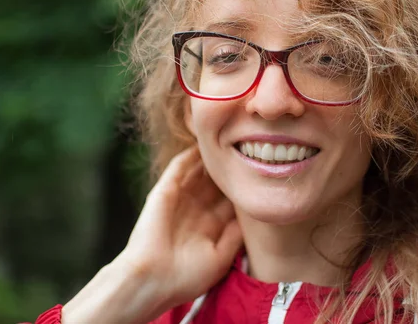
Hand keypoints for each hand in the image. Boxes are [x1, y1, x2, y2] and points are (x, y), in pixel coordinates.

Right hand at [116, 146, 242, 310]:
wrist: (153, 279)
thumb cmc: (187, 276)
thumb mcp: (221, 257)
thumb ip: (236, 235)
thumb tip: (252, 213)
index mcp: (211, 225)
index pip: (231, 199)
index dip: (245, 186)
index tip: (263, 172)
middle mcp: (197, 208)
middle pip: (218, 181)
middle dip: (232, 167)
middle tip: (250, 146)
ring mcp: (181, 198)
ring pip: (200, 171)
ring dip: (212, 156)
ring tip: (230, 137)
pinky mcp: (165, 190)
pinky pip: (179, 167)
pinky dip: (190, 154)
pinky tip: (204, 141)